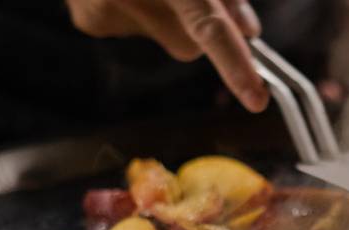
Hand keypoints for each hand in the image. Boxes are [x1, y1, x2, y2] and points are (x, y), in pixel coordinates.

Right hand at [66, 0, 269, 111]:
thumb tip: (248, 31)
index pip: (208, 27)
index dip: (235, 64)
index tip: (257, 99)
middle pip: (189, 44)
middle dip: (195, 25)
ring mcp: (107, 11)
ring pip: (164, 38)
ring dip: (165, 16)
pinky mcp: (92, 22)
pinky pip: (136, 31)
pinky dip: (140, 13)